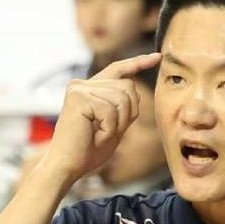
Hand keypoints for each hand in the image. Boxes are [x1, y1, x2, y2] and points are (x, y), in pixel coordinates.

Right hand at [40, 51, 161, 186]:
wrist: (66, 166)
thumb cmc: (87, 152)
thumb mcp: (113, 127)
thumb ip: (123, 108)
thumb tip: (137, 89)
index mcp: (90, 89)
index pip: (118, 70)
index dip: (139, 63)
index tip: (158, 57)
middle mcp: (82, 84)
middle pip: (128, 87)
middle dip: (127, 114)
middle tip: (107, 132)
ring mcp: (79, 88)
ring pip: (122, 99)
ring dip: (117, 124)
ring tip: (97, 135)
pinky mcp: (78, 97)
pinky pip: (111, 111)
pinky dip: (109, 129)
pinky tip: (93, 136)